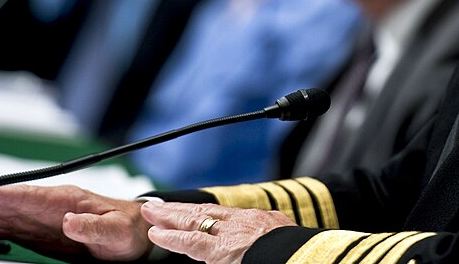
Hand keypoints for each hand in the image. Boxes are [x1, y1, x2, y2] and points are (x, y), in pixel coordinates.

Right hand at [0, 184, 151, 260]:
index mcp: (65, 200)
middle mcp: (48, 206)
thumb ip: (95, 227)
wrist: (138, 236)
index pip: (23, 195)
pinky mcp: (38, 233)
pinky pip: (4, 228)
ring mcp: (40, 219)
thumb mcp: (118, 232)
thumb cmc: (131, 231)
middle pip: (2, 204)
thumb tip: (70, 220)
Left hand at [141, 200, 295, 263]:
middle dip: (181, 209)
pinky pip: (191, 242)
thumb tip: (272, 245)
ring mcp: (232, 235)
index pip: (223, 215)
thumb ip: (272, 238)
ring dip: (170, 216)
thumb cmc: (302, 252)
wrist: (309, 255)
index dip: (202, 212)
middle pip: (205, 213)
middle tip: (158, 204)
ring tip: (149, 211)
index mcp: (260, 222)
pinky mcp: (222, 251)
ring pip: (195, 221)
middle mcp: (243, 223)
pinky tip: (155, 233)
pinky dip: (171, 237)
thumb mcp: (287, 239)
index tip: (187, 210)